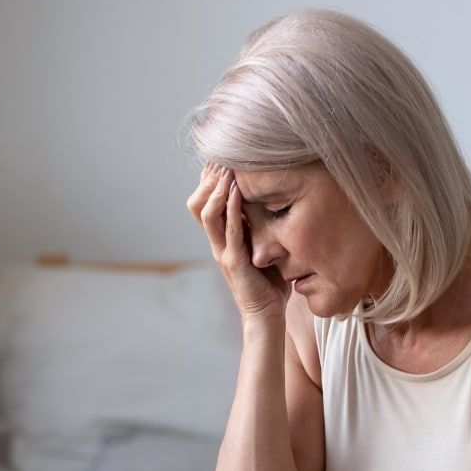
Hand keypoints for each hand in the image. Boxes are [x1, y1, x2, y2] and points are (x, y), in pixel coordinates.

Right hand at [187, 161, 290, 322]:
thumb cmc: (268, 282)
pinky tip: (236, 190)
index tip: (220, 156)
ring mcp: (222, 251)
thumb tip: (272, 199)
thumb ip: (259, 226)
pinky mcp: (234, 262)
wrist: (266, 315)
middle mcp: (217, 242)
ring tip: (226, 167)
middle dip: (208, 178)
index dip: (208, 179)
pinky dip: (231, 208)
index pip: (205, 201)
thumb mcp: (262, 246)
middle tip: (220, 155)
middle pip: (198, 203)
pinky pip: (228, 230)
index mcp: (221, 238)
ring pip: (207, 213)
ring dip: (216, 188)